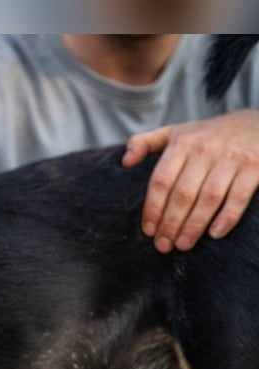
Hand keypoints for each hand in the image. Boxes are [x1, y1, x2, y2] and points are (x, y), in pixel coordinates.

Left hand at [122, 109, 258, 252]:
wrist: (257, 122)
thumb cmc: (208, 135)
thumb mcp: (175, 132)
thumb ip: (145, 143)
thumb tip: (124, 162)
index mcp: (182, 143)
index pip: (161, 182)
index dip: (153, 209)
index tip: (148, 231)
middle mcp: (205, 149)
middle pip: (182, 195)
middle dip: (170, 224)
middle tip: (163, 246)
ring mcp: (231, 158)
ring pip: (208, 199)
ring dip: (194, 226)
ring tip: (183, 245)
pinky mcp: (255, 166)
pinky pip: (238, 197)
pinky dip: (227, 217)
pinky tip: (215, 234)